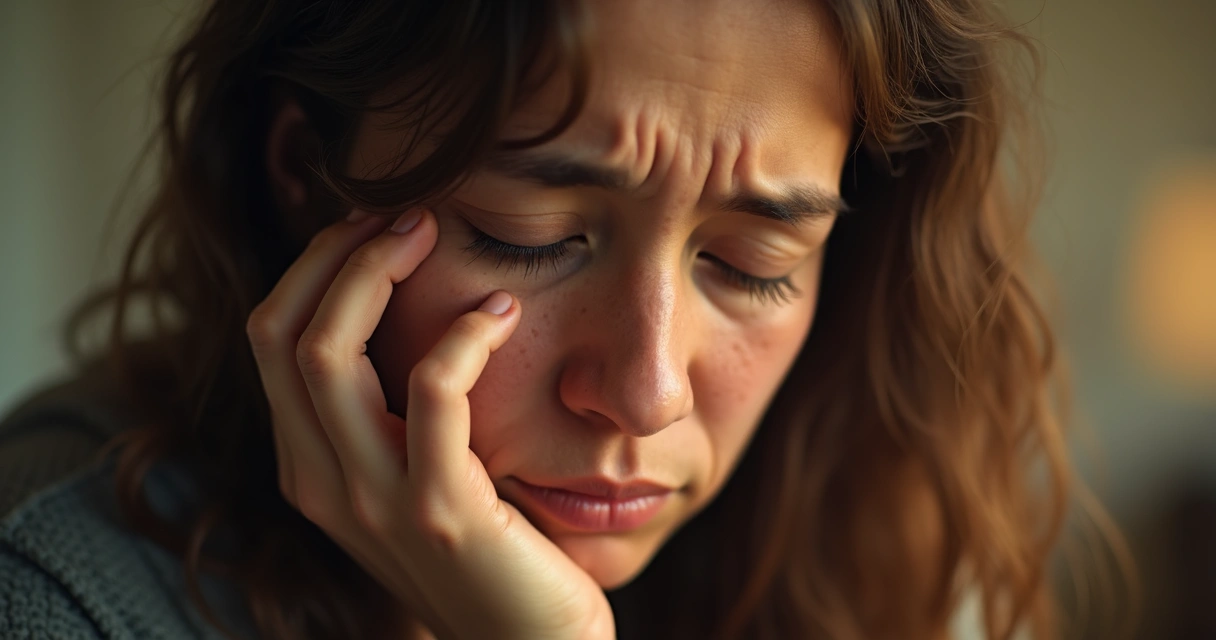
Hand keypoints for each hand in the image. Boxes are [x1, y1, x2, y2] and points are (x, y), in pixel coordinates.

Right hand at [246, 208, 614, 639]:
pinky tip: (500, 311)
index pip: (270, 339)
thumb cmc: (490, 549)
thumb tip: (401, 310)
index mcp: (312, 467)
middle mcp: (321, 484)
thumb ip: (393, 414)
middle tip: (404, 214)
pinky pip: (429, 393)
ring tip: (432, 233)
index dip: (311, 267)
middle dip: (335, 254)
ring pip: (329, 354)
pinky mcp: (439, 511)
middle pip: (282, 333)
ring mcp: (372, 502)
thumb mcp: (420, 473)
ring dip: (376, 273)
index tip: (371, 224)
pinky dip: (461, 337)